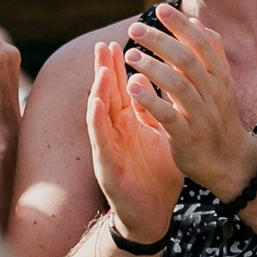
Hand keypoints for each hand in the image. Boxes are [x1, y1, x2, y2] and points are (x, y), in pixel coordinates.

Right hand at [86, 41, 182, 241]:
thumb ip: (154, 112)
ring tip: (102, 69)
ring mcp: (108, 147)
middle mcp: (115, 131)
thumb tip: (155, 83)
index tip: (117, 43)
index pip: (122, 90)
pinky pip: (101, 139)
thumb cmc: (156, 176)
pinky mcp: (106, 165)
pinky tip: (96, 104)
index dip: (119, 67)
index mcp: (129, 124)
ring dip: (99, 91)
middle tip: (103, 45)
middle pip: (108, 95)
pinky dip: (97, 121)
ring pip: (101, 114)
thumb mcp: (160, 137)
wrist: (152, 213)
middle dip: (105, 70)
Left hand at [124, 4, 256, 198]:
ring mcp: (202, 115)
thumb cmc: (219, 118)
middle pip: (188, 60)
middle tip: (135, 28)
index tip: (159, 9)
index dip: (181, 26)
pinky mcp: (188, 136)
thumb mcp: (220, 84)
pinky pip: (169, 116)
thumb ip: (209, 54)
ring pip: (179, 85)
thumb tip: (198, 22)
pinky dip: (151, 100)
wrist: (232, 162)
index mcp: (219, 77)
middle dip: (161, 42)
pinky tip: (132, 87)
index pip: (202, 44)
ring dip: (154, 68)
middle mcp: (213, 92)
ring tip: (130, 56)